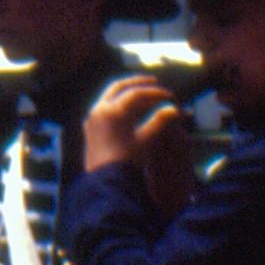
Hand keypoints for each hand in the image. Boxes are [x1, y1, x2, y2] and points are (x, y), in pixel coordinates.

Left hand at [87, 75, 195, 215]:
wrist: (105, 183)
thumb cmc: (127, 162)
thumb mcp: (146, 141)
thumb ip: (160, 122)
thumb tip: (174, 109)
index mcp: (113, 111)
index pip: (137, 94)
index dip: (155, 93)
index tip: (171, 97)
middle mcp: (99, 110)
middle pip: (119, 87)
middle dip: (137, 83)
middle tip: (154, 81)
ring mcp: (92, 119)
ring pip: (110, 97)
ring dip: (127, 93)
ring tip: (143, 96)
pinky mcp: (90, 128)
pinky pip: (104, 108)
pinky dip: (118, 105)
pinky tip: (128, 111)